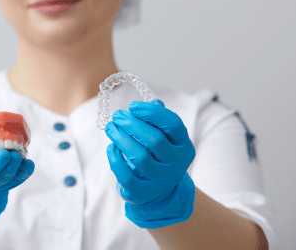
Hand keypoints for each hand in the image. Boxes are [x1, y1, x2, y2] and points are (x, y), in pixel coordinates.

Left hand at [105, 100, 195, 228]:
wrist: (159, 192)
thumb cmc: (157, 157)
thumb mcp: (164, 139)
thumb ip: (159, 121)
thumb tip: (154, 101)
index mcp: (184, 147)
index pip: (173, 124)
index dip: (151, 112)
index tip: (132, 106)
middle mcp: (176, 165)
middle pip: (154, 139)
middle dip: (132, 124)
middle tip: (117, 116)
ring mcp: (161, 181)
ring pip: (139, 157)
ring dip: (121, 138)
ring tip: (111, 128)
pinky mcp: (143, 193)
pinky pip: (126, 176)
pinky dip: (116, 159)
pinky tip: (112, 147)